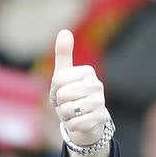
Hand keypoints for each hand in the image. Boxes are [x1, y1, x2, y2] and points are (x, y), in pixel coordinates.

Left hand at [49, 29, 110, 151]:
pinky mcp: (100, 118)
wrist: (85, 122)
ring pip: (67, 110)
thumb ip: (64, 55)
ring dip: (65, 116)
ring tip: (73, 113)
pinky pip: (74, 123)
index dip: (54, 90)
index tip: (61, 92)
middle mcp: (96, 84)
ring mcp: (100, 101)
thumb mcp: (64, 76)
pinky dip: (71, 126)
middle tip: (68, 104)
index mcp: (87, 72)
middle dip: (60, 104)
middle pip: (63, 95)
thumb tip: (64, 31)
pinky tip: (78, 122)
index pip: (58, 79)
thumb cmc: (72, 97)